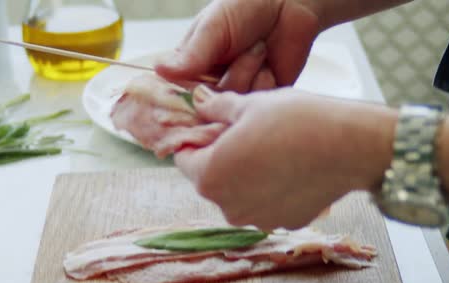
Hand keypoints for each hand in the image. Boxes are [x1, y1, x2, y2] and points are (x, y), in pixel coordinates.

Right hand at [155, 0, 321, 92]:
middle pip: (210, 104)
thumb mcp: (214, 27)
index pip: (179, 93)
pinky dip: (265, 85)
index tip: (205, 82)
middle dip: (232, 76)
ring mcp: (236, 94)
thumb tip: (160, 69)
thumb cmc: (246, 7)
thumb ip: (192, 53)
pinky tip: (270, 65)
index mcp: (191, 66)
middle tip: (245, 48)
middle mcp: (211, 84)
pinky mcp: (260, 100)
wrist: (288, 5)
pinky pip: (255, 107)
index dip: (189, 95)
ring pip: (233, 105)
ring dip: (249, 74)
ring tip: (260, 48)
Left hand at [175, 86, 396, 229]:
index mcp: (209, 177)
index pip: (184, 159)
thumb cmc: (294, 120)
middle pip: (211, 179)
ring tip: (271, 150)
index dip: (196, 140)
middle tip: (245, 134)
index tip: (214, 126)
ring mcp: (258, 220)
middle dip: (221, 158)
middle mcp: (228, 208)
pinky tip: (291, 168)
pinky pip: (266, 204)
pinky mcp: (285, 223)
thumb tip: (197, 101)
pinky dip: (270, 190)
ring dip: (245, 176)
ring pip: (239, 194)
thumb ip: (216, 108)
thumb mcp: (249, 105)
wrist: (349, 146)